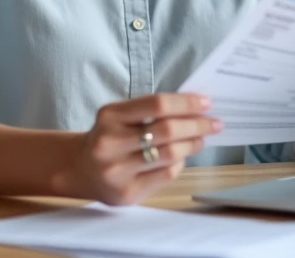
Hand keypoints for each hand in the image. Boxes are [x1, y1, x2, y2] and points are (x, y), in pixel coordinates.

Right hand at [53, 93, 221, 204]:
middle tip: (214, 123)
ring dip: (192, 144)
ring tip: (201, 138)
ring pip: (169, 155)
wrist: (81, 169)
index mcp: (109, 116)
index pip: (157, 104)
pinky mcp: (126, 193)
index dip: (186, 102)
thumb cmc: (111, 136)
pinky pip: (166, 175)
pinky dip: (179, 163)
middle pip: (166, 130)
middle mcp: (109, 143)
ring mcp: (116, 171)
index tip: (206, 102)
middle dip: (196, 125)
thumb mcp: (121, 116)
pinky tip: (182, 156)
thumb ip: (152, 110)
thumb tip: (196, 105)